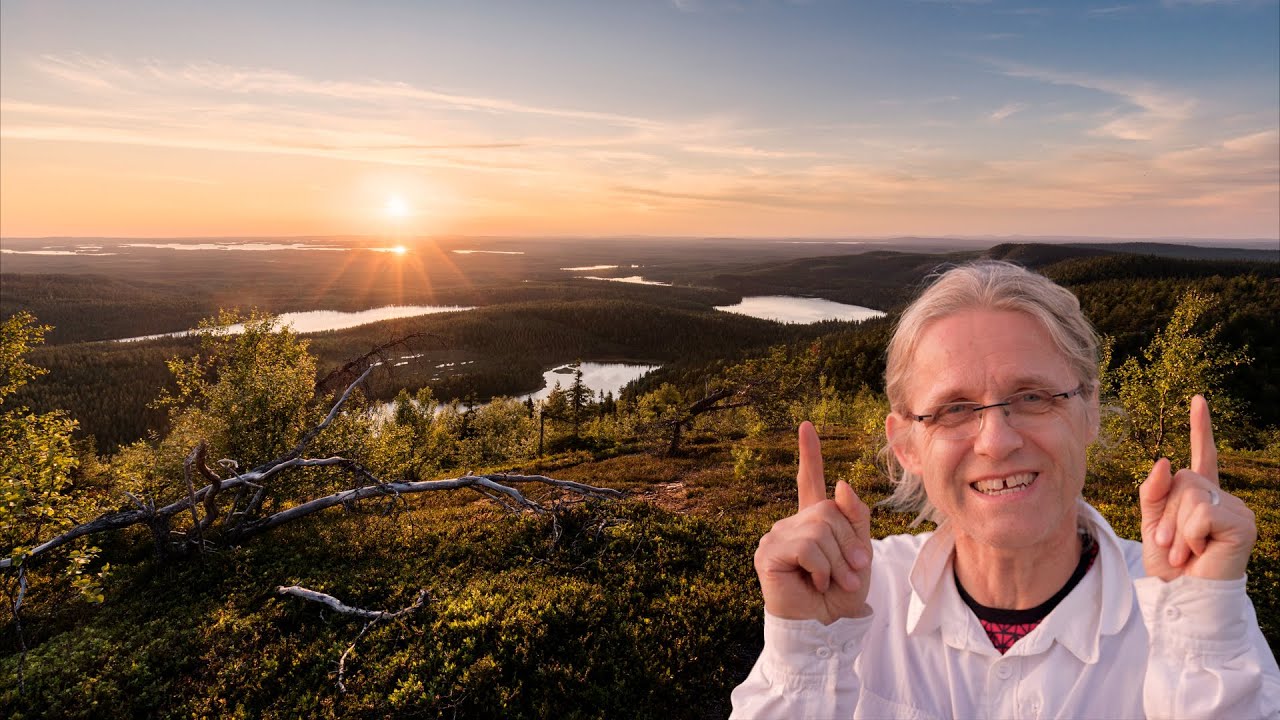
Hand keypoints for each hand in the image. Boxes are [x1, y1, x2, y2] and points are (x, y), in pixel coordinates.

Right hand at [753, 421, 872, 623]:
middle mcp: (792, 524)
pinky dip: (821, 566)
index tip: (806, 426)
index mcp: (813, 521)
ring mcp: (777, 536)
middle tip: (852, 572)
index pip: (811, 482)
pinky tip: (816, 582)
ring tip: (835, 581)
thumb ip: (854, 518)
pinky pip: (806, 545)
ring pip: (819, 528)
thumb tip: (840, 482)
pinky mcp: (768, 553)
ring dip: (837, 560)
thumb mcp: (861, 553)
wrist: (827, 627)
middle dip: (848, 544)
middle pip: (828, 511)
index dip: (809, 455)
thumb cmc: (842, 594)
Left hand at [1139, 395, 1257, 581]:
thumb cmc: (1170, 565)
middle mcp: (1221, 498)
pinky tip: (1200, 552)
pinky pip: (1202, 512)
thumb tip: (1165, 460)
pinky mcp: (1243, 523)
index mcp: (1200, 497)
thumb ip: (1153, 492)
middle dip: (1167, 513)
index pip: (1201, 456)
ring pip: (1191, 494)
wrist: (1184, 596)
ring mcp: (1235, 509)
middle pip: (1183, 479)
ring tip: (1185, 551)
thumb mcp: (1152, 524)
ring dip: (1176, 527)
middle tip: (1172, 545)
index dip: (1200, 428)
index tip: (1198, 399)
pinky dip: (1190, 534)